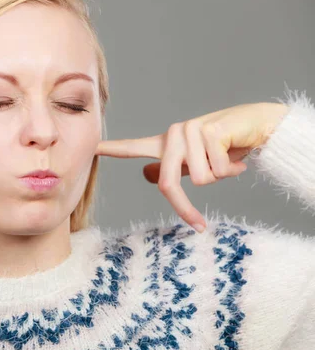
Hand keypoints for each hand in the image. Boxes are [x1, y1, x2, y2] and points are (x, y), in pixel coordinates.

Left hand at [95, 102, 288, 231]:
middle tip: (199, 224)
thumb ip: (172, 168)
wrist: (258, 125)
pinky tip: (236, 151)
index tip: (92, 149)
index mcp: (166, 143)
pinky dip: (233, 169)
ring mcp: (190, 131)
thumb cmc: (226, 145)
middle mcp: (174, 134)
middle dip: (185, 208)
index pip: (133, 147)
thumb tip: (148, 175)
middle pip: (168, 184)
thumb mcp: (195, 161)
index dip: (112, 150)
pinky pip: (219, 170)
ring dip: (221, 175)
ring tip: (227, 159)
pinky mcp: (209, 131)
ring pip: (200, 179)